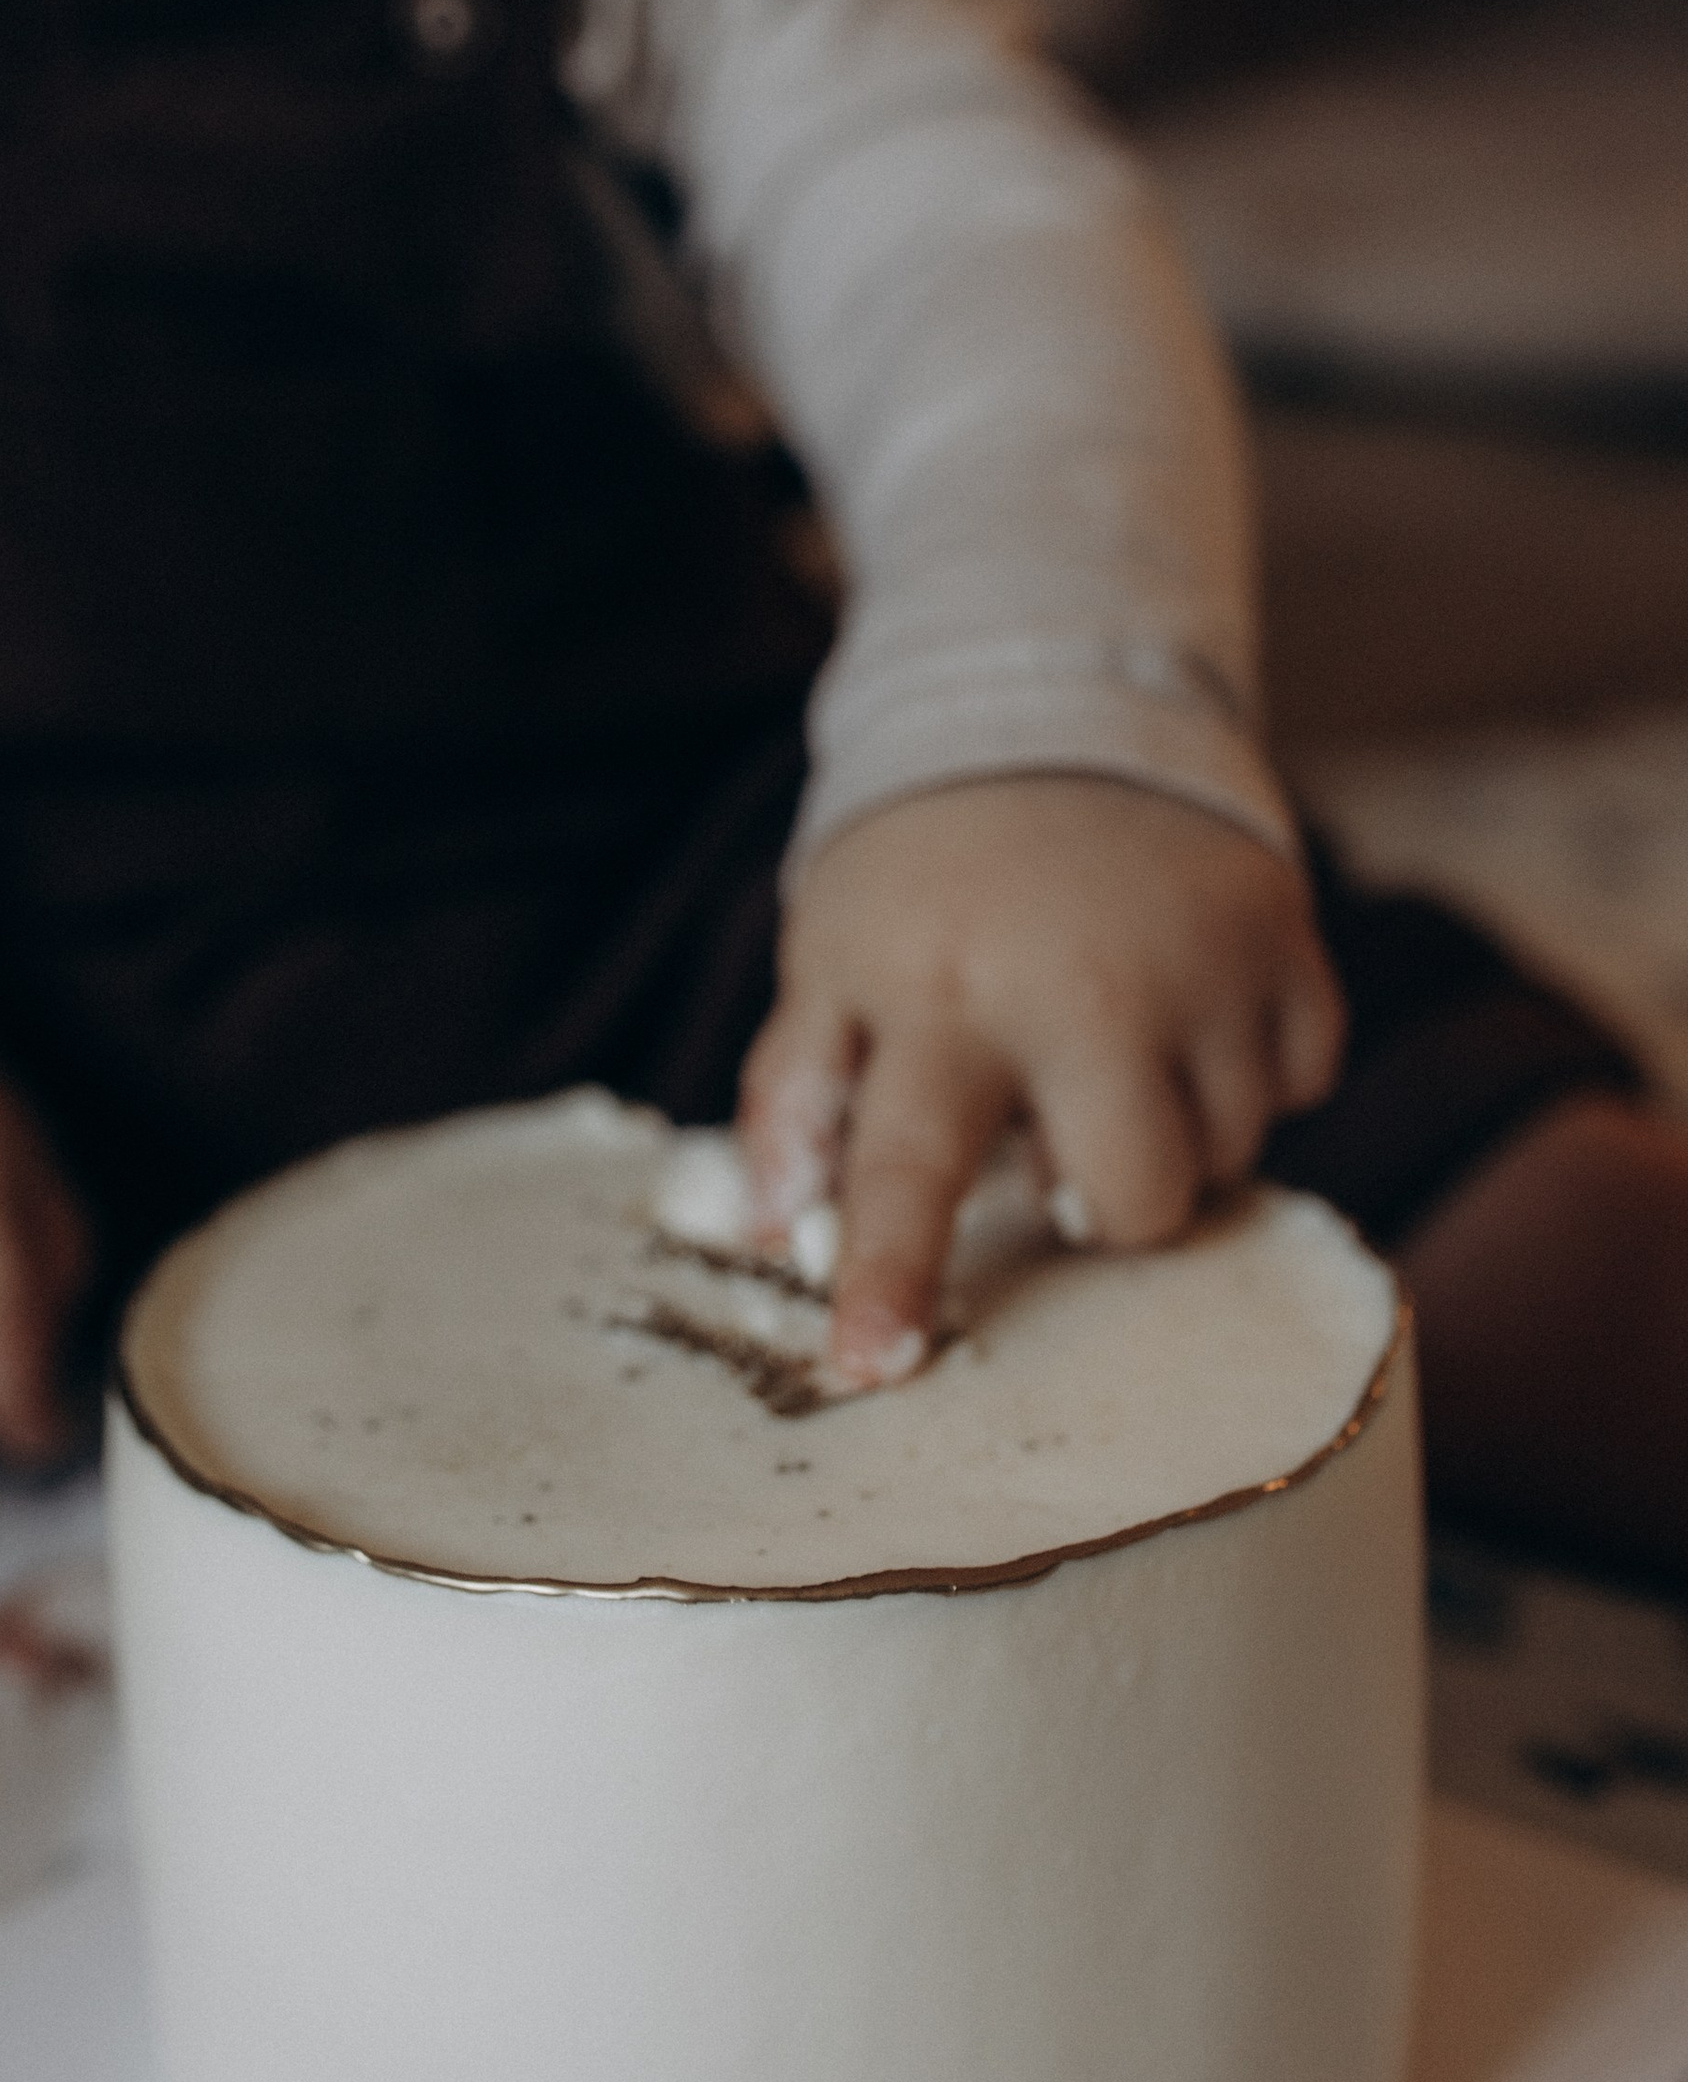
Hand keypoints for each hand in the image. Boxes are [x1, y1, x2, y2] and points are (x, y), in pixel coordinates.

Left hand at [740, 777, 1344, 1392]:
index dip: (890, 1276)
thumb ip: (798, 1093)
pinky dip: (1254, 1068)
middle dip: (1096, 1203)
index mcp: (939, 994)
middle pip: (1129, 1204)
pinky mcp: (1288, 935)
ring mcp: (1202, 962)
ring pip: (1230, 1155)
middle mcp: (1081, 987)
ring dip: (1174, 1131)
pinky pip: (1305, 1082)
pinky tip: (1186, 1006)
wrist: (1050, 713)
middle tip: (1057, 1131)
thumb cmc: (925, 873)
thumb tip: (777, 1235)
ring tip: (1111, 1046)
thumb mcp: (830, 958)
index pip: (905, 1165)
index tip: (872, 1368)